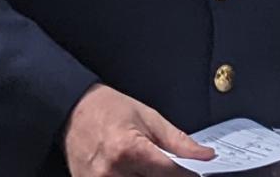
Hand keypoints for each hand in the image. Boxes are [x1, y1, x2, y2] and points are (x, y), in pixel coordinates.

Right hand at [63, 83, 215, 176]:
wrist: (74, 109)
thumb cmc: (110, 109)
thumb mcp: (148, 117)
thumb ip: (179, 141)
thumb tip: (205, 155)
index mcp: (129, 148)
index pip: (170, 174)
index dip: (188, 176)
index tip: (196, 174)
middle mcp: (112, 172)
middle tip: (164, 167)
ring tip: (144, 168)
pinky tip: (132, 173)